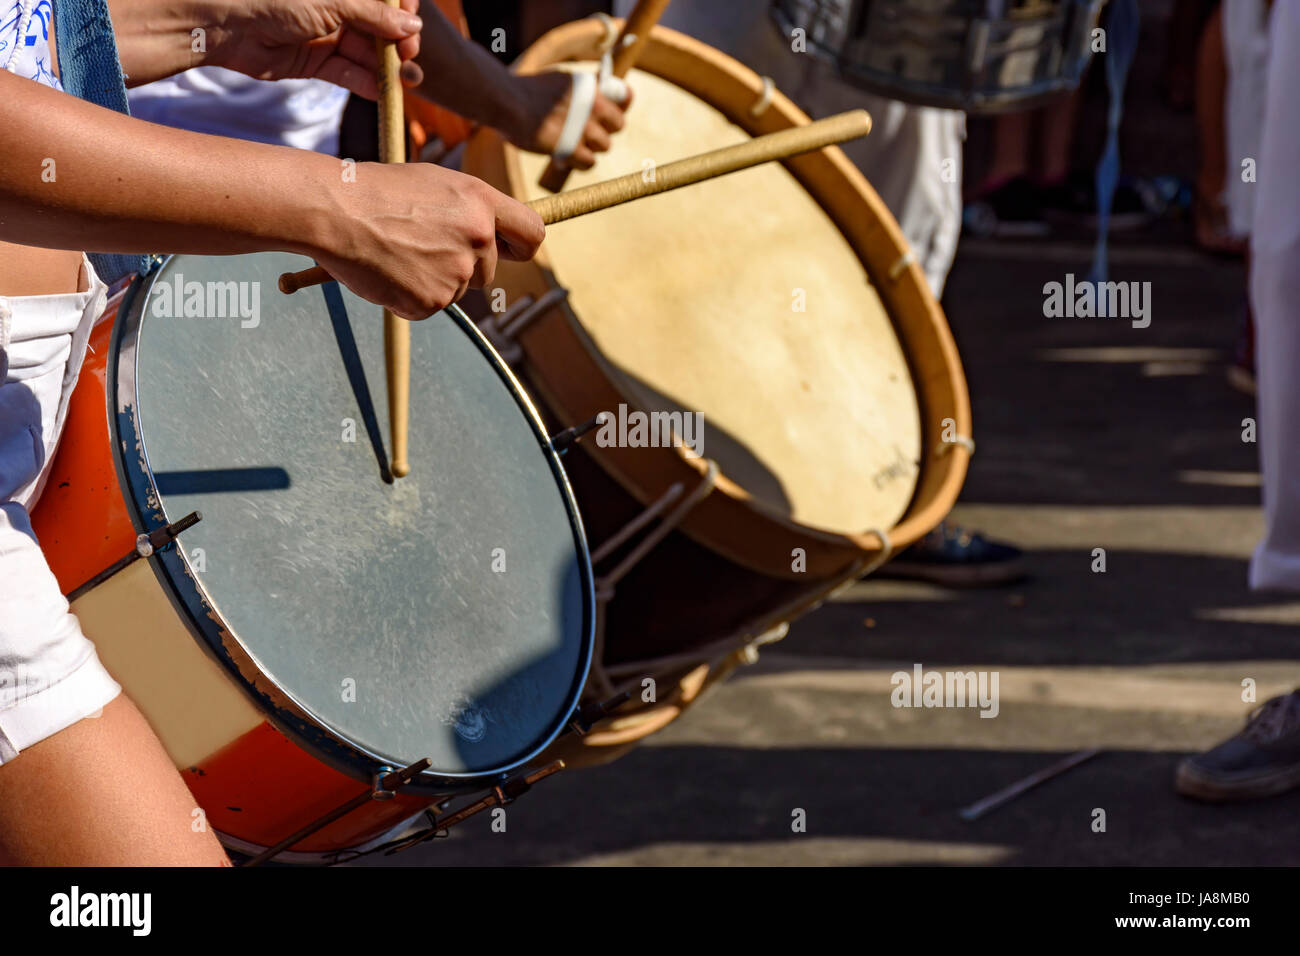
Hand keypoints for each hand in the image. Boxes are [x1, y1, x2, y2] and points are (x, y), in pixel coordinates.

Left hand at [205, 0, 425, 97]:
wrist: (227, 25)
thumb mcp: (333, 3)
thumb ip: (374, 15)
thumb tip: (413, 25)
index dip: (404, 9)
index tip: (412, 21)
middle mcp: (338, 10)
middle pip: (382, 28)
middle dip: (399, 43)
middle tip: (407, 56)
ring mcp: (328, 36)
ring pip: (368, 54)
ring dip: (387, 68)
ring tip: (402, 81)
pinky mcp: (317, 63)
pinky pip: (348, 74)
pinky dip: (365, 83)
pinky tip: (381, 92)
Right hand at [314, 163, 543, 319]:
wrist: (336, 212)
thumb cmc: (377, 191)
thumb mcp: (434, 184)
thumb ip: (469, 209)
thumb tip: (490, 232)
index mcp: (481, 203)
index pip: (532, 233)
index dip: (522, 247)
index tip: (511, 252)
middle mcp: (478, 238)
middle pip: (488, 271)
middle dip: (462, 266)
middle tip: (421, 246)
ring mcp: (457, 273)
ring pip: (458, 289)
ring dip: (434, 279)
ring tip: (398, 252)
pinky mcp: (433, 301)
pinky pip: (430, 306)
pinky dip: (411, 296)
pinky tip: (389, 271)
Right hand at [503, 72, 631, 168]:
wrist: (504, 101)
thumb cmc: (525, 91)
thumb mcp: (558, 81)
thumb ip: (578, 91)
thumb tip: (595, 100)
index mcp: (589, 85)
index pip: (624, 96)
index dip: (621, 108)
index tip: (611, 117)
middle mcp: (591, 104)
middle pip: (618, 125)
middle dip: (604, 131)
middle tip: (587, 136)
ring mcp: (582, 126)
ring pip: (604, 145)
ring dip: (590, 148)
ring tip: (572, 147)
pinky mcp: (571, 147)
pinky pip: (589, 161)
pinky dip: (580, 162)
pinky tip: (566, 159)